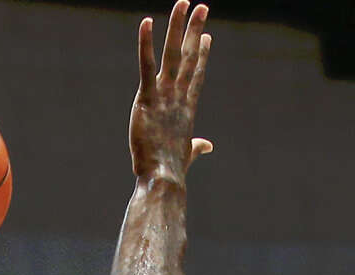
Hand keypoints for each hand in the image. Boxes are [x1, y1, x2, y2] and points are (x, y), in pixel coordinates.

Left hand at [129, 1, 212, 180]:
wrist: (164, 179)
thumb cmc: (172, 170)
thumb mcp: (187, 153)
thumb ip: (197, 146)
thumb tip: (208, 145)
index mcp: (186, 108)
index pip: (195, 75)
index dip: (201, 55)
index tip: (206, 36)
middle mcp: (178, 97)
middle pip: (189, 57)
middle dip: (195, 31)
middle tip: (202, 7)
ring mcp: (164, 96)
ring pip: (173, 54)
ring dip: (178, 27)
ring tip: (183, 3)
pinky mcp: (147, 99)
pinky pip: (146, 66)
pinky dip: (146, 45)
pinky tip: (147, 23)